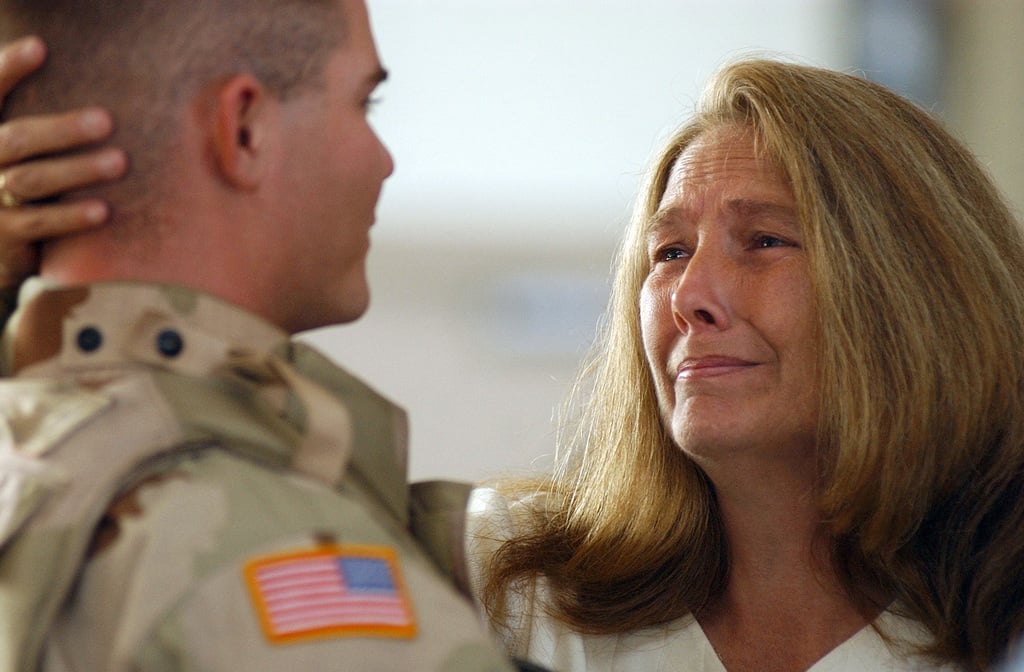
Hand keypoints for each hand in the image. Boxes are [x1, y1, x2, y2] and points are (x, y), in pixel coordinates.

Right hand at [0, 36, 126, 286]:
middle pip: (17, 139)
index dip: (9, 68)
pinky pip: (40, 222)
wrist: (2, 243)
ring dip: (78, 171)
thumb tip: (110, 94)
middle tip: (107, 121)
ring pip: (31, 180)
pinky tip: (104, 210)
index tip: (40, 47)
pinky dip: (72, 215)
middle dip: (62, 130)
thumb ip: (49, 126)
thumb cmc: (29, 180)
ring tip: (120, 163)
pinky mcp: (6, 234)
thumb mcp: (30, 148)